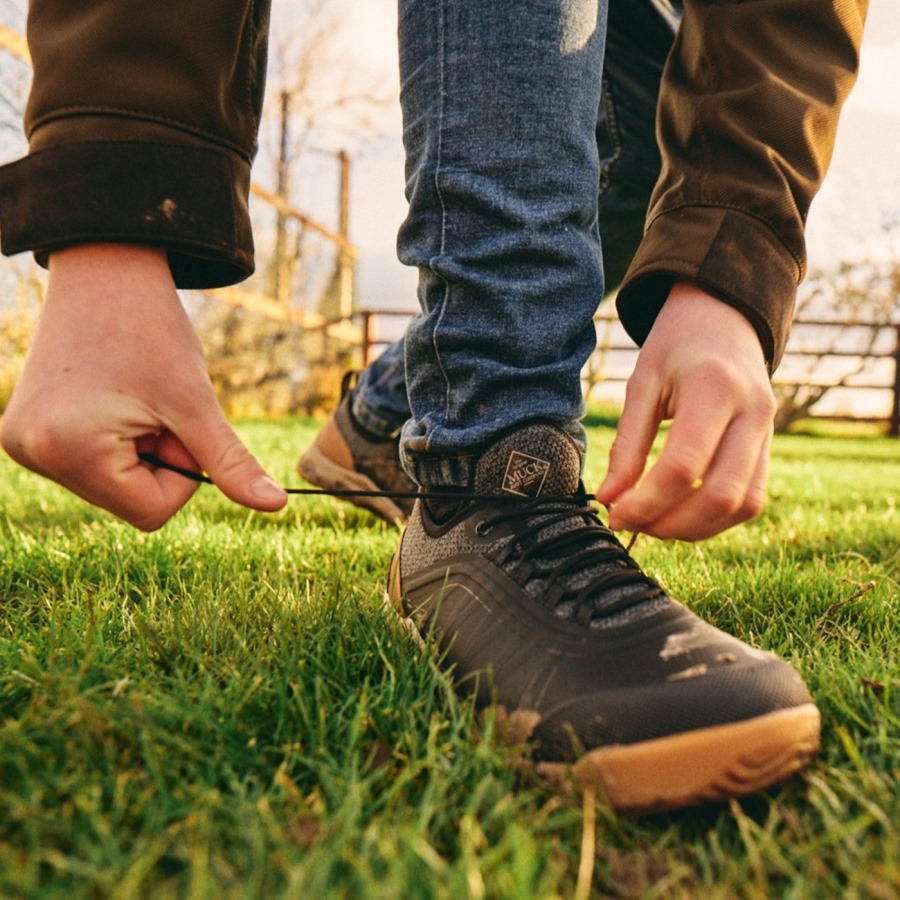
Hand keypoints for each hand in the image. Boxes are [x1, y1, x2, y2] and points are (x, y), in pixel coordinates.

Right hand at [0, 244, 286, 529]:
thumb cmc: (152, 328)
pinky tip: (110, 396)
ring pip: (113, 484)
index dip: (183, 474)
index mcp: (67, 450)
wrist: (104, 267)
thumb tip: (277, 506)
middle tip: (154, 404)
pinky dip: (115, 440)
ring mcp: (23, 444)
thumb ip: (231, 461)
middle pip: (130, 501)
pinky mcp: (25, 431)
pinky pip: (91, 463)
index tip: (178, 422)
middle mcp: (32, 454)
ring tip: (131, 396)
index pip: (151, 513)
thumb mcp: (196, 402)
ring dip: (138, 449)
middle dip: (159, 459)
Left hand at [596, 282, 776, 540]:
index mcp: (714, 388)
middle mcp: (752, 413)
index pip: (683, 465)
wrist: (725, 319)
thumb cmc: (676, 347)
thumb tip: (610, 500)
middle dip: (670, 523)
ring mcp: (769, 432)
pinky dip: (715, 519)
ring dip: (694, 529)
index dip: (646, 501)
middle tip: (630, 524)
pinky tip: (679, 514)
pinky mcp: (770, 447)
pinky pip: (751, 499)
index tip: (614, 513)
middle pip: (720, 495)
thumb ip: (627, 444)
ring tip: (651, 523)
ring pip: (742, 506)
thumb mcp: (642, 383)